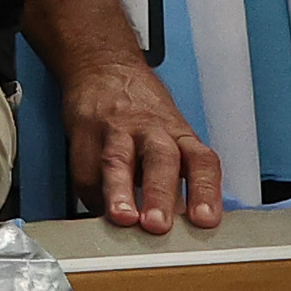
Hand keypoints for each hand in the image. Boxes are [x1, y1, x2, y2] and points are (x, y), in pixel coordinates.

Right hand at [58, 51, 226, 233]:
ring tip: (122, 218)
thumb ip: (178, 175)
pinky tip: (100, 209)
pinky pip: (85, 169)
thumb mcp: (172, 131)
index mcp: (178, 134)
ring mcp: (116, 130)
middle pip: (160, 160)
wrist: (103, 66)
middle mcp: (150, 131)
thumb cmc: (141, 107)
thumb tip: (184, 221)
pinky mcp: (85, 132)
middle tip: (158, 224)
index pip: (201, 161)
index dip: (205, 191)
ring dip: (120, 193)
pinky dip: (93, 196)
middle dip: (159, 194)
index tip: (205, 219)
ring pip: (118, 161)